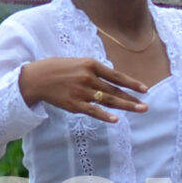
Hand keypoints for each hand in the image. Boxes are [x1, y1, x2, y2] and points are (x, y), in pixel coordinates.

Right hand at [19, 56, 148, 122]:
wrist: (35, 78)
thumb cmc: (56, 68)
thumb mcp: (77, 63)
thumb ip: (94, 70)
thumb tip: (111, 79)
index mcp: (90, 65)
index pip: (116, 75)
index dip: (132, 83)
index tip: (145, 89)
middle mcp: (88, 78)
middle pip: (115, 90)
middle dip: (132, 99)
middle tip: (146, 106)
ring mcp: (81, 92)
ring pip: (108, 100)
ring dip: (126, 106)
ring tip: (140, 110)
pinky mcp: (73, 104)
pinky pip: (92, 111)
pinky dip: (104, 115)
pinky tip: (116, 119)